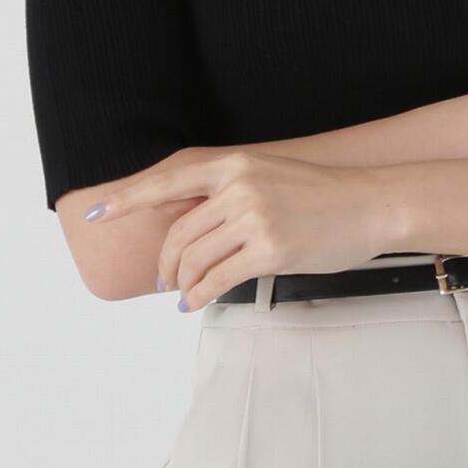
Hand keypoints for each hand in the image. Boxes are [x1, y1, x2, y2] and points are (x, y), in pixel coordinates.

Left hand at [84, 149, 390, 308]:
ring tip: (183, 294)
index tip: (95, 213)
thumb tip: (189, 225)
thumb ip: (229, 193)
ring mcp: (254, 218)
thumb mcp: (269, 177)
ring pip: (195, 259)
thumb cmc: (322, 195)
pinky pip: (217, 279)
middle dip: (164, 261)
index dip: (125, 198)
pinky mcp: (270, 250)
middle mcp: (239, 187)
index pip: (167, 180)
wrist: (372, 204)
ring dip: (182, 282)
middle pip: (178, 232)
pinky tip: (196, 302)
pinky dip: (199, 296)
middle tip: (164, 279)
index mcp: (235, 164)